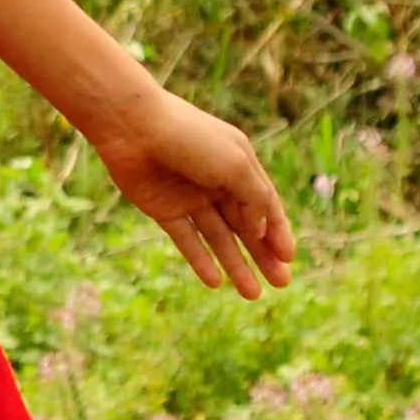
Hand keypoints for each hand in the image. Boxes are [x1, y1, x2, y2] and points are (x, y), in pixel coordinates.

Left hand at [86, 88, 295, 299]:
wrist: (131, 125)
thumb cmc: (189, 138)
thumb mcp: (235, 166)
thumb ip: (255, 199)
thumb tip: (262, 231)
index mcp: (239, 165)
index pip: (266, 205)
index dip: (278, 232)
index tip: (289, 258)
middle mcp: (216, 182)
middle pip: (245, 226)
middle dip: (264, 255)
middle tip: (281, 283)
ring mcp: (189, 197)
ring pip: (218, 238)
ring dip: (236, 265)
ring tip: (253, 295)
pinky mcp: (162, 208)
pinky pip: (186, 239)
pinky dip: (200, 260)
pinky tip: (216, 282)